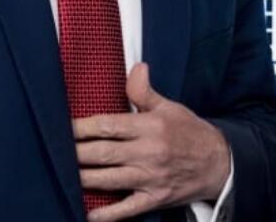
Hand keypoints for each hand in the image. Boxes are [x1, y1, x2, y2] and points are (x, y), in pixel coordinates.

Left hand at [73, 62, 231, 221]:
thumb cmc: (191, 133)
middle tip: (54, 150)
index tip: (64, 126)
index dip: (83, 127)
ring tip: (63, 174)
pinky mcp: (154, 200)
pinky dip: (107, 214)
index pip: (109, 126)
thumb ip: (145, 92)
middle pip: (104, 154)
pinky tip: (88, 213)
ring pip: (109, 180)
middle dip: (76, 153)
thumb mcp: (170, 107)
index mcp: (150, 127)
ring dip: (84, 178)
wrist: (221, 164)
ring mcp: (150, 179)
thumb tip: (135, 67)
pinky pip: (126, 210)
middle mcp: (149, 153)